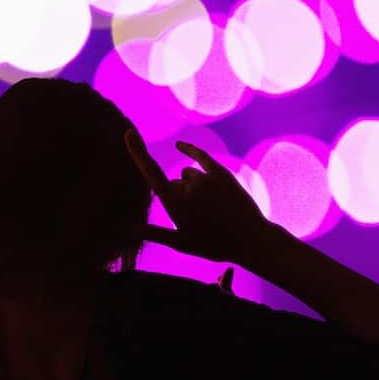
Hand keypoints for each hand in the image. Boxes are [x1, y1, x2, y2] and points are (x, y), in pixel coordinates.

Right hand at [125, 130, 274, 263]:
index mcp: (174, 204)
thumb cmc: (214, 246)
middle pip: (174, 183)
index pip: (150, 172)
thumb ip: (154, 233)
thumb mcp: (181, 243)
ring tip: (210, 208)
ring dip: (192, 185)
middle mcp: (187, 186)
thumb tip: (129, 230)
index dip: (138, 152)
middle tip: (198, 217)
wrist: (250, 240)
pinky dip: (189, 151)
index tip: (128, 133)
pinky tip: (179, 146)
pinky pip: (201, 157)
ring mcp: (205, 178)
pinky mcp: (221, 173)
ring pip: (189, 174)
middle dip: (179, 195)